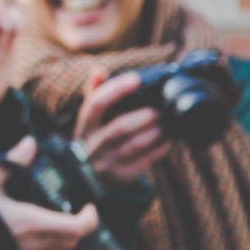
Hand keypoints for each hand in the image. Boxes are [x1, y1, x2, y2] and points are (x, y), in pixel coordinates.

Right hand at [0, 137, 100, 249]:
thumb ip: (11, 163)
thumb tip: (29, 144)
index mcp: (33, 223)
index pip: (78, 227)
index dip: (90, 218)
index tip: (88, 208)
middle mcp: (35, 246)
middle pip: (72, 241)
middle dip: (76, 227)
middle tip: (71, 213)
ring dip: (61, 241)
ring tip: (51, 226)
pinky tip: (29, 240)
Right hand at [74, 67, 171, 187]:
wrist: (90, 178)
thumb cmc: (96, 139)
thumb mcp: (90, 120)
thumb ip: (95, 93)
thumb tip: (98, 71)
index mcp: (84, 126)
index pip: (95, 104)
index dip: (116, 90)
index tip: (136, 79)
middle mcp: (91, 145)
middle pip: (118, 127)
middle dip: (142, 117)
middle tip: (158, 110)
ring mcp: (106, 163)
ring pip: (134, 146)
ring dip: (153, 133)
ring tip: (164, 126)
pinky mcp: (120, 176)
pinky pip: (144, 162)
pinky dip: (158, 149)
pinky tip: (166, 141)